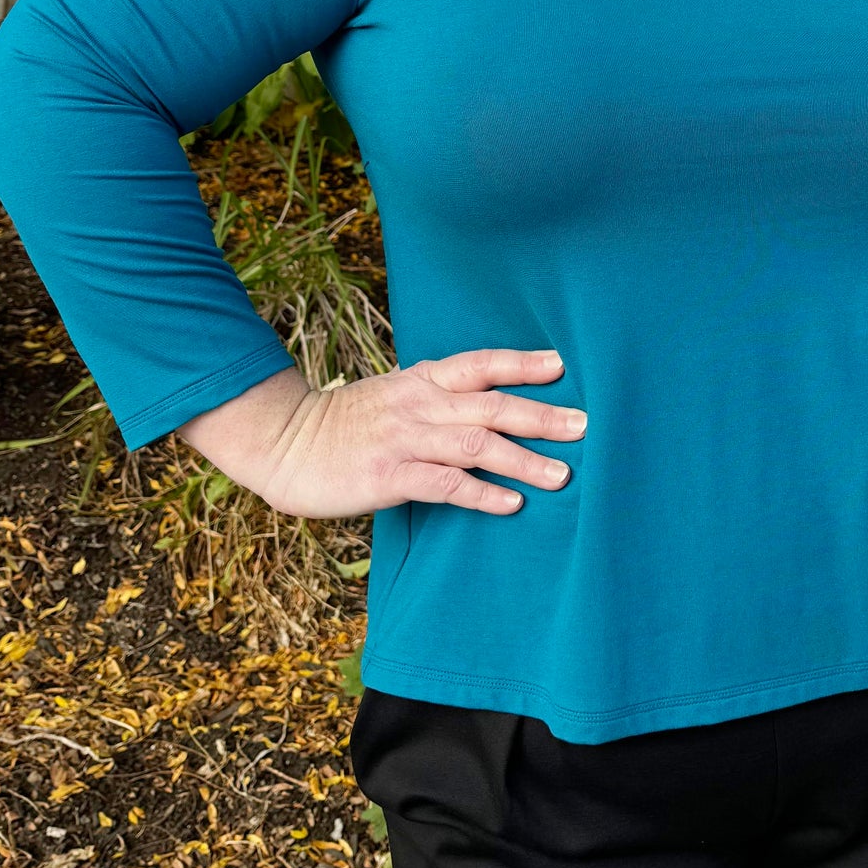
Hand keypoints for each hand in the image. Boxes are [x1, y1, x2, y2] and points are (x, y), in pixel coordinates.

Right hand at [251, 347, 585, 519]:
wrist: (283, 442)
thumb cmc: (346, 424)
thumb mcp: (395, 395)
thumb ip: (438, 398)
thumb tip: (489, 407)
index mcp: (421, 380)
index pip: (480, 364)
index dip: (521, 363)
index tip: (562, 364)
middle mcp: (419, 404)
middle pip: (491, 405)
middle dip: (541, 415)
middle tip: (584, 426)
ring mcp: (404, 439)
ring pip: (476, 445)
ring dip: (523, 460)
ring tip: (562, 475)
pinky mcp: (387, 477)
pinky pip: (444, 484)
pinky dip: (481, 494)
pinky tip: (510, 504)